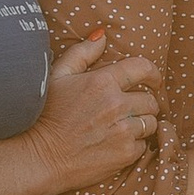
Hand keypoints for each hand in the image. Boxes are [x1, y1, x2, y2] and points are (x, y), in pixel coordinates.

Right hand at [33, 32, 161, 190]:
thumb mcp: (57, 77)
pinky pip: (143, 145)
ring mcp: (123, 131)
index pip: (143, 68)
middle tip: (129, 109)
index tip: (153, 80)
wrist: (40, 158)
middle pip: (150, 100)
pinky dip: (134, 144)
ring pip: (150, 122)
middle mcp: (117, 105)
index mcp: (102, 82)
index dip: (153, 73)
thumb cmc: (45, 115)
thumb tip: (102, 36)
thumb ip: (82, 53)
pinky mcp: (126, 153)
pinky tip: (115, 144)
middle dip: (143, 103)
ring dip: (140, 124)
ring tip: (121, 127)